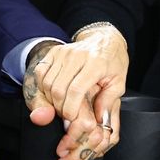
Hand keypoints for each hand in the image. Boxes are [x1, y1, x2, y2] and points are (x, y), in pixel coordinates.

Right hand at [24, 26, 128, 159]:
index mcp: (96, 63)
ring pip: (48, 82)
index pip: (76, 90)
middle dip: (59, 106)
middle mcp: (77, 56)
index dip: (71, 108)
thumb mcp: (119, 82)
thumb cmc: (112, 62)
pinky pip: (41, 72)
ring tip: (61, 104)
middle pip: (59, 88)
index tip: (71, 117)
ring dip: (51, 99)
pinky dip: (43, 86)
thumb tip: (98, 119)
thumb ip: (108, 101)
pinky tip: (53, 92)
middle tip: (66, 114)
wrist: (104, 39)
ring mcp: (63, 52)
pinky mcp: (54, 52)